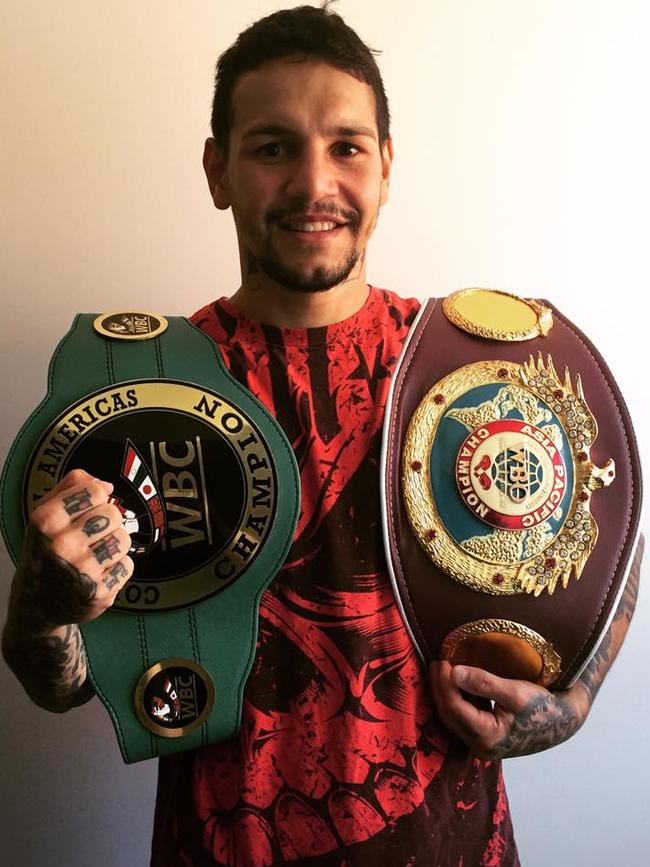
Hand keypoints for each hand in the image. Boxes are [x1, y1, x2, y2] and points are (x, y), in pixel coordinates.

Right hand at [18, 468, 133, 631]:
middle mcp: (62, 545)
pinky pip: (127, 564)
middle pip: (113, 513)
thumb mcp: (46, 513)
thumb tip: (106, 485)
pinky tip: (99, 571)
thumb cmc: (46, 550)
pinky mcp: (99, 592)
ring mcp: (82, 570)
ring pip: (123, 539)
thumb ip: (72, 487)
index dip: (97, 497)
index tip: (89, 507)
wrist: (37, 601)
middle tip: (92, 533)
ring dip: (114, 544)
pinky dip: (117, 567)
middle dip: (108, 521)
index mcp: (47, 521)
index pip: (95, 491)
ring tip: (96, 552)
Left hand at [429, 660, 584, 759]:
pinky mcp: (486, 736)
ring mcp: (483, 744)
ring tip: (442, 668)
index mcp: (488, 738)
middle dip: (440, 687)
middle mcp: (481, 746)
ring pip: (454, 717)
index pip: (454, 709)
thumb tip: (454, 672)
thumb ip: (484, 683)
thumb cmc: (544, 707)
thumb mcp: (516, 692)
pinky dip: (457, 698)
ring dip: (446, 693)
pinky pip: (463, 717)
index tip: (443, 661)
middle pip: (449, 715)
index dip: (444, 684)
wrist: (565, 721)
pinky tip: (456, 681)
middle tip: (437, 661)